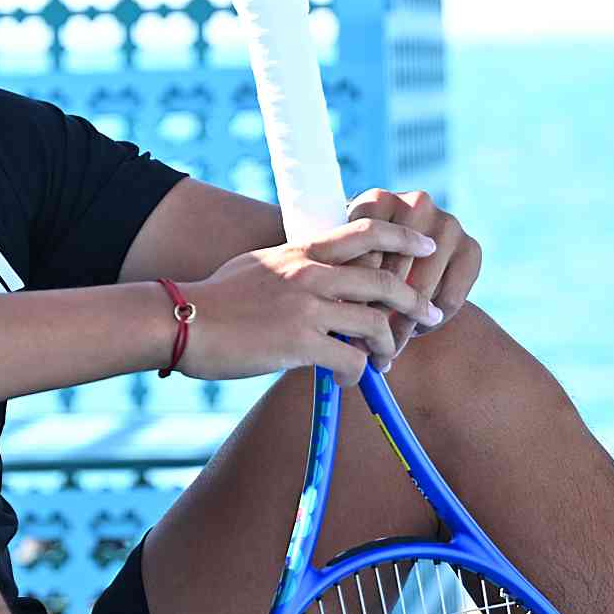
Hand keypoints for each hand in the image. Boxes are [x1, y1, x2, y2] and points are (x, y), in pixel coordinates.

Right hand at [175, 219, 443, 386]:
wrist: (181, 320)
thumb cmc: (216, 297)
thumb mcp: (260, 264)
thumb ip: (295, 265)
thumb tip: (317, 275)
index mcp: (302, 250)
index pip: (366, 232)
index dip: (404, 238)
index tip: (429, 248)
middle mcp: (311, 273)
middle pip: (385, 281)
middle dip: (415, 302)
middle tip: (432, 317)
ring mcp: (307, 307)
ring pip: (376, 324)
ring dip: (387, 347)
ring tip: (383, 361)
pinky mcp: (299, 342)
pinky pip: (350, 361)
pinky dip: (356, 375)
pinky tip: (344, 382)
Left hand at [342, 189, 481, 371]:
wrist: (402, 255)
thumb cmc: (360, 261)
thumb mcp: (342, 259)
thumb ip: (339, 275)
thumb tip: (337, 320)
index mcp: (377, 200)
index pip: (363, 253)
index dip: (354, 292)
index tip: (346, 323)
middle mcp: (416, 204)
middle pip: (394, 272)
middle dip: (379, 315)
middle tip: (366, 347)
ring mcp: (448, 224)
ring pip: (423, 289)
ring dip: (405, 325)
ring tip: (388, 348)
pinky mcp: (472, 248)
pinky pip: (450, 299)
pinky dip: (432, 322)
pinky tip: (416, 331)